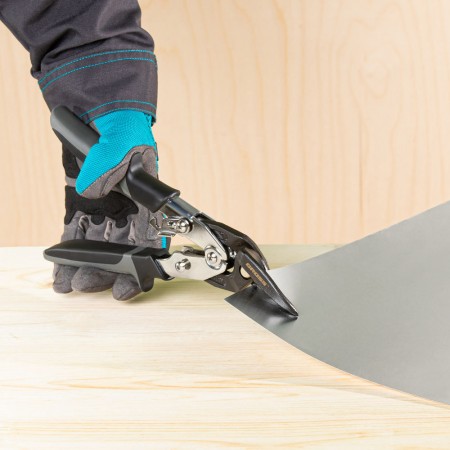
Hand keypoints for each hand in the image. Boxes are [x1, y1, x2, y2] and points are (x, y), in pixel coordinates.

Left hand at [53, 110, 167, 299]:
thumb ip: (108, 168)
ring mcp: (103, 205)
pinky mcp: (81, 201)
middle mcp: (127, 207)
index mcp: (146, 198)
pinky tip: (62, 269)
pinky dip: (69, 249)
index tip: (132, 284)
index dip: (144, 263)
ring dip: (87, 265)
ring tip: (73, 285)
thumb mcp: (120, 144)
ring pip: (97, 243)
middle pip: (122, 247)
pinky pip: (75, 229)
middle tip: (91, 285)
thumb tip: (90, 191)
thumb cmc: (121, 127)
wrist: (99, 111)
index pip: (150, 237)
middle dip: (108, 270)